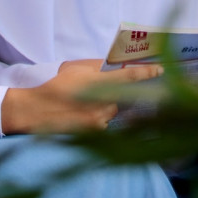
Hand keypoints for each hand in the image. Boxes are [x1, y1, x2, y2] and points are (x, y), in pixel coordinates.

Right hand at [1, 59, 161, 133]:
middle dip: (119, 93)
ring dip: (108, 106)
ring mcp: (101, 119)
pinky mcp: (96, 132)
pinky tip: (84, 115)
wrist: (37, 112)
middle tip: (102, 91)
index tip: (160, 69)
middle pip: (124, 96)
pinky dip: (100, 118)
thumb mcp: (76, 68)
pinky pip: (106, 123)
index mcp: (98, 82)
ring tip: (87, 104)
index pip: (130, 77)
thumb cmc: (56, 87)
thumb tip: (116, 66)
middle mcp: (103, 102)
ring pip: (115, 111)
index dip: (147, 72)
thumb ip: (98, 66)